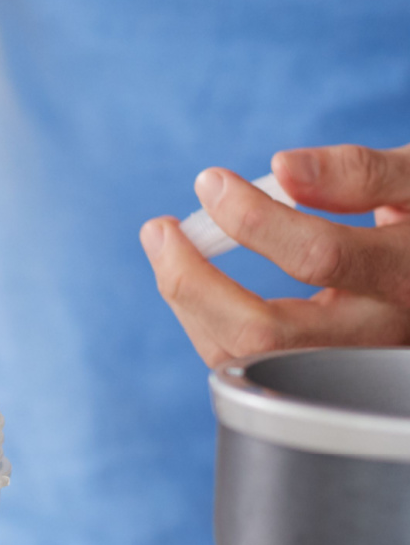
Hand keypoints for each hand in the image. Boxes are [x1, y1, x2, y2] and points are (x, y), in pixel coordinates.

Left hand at [140, 144, 409, 366]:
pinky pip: (245, 362)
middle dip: (193, 282)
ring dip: (189, 303)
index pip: (319, 256)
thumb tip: (282, 168)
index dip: (254, 218)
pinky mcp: (313, 376)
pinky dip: (206, 320)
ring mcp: (341, 365)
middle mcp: (375, 336)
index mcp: (407, 276)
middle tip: (158, 229)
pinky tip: (195, 279)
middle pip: (264, 333)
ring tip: (166, 246)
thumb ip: (360, 173)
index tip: (210, 183)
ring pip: (243, 359)